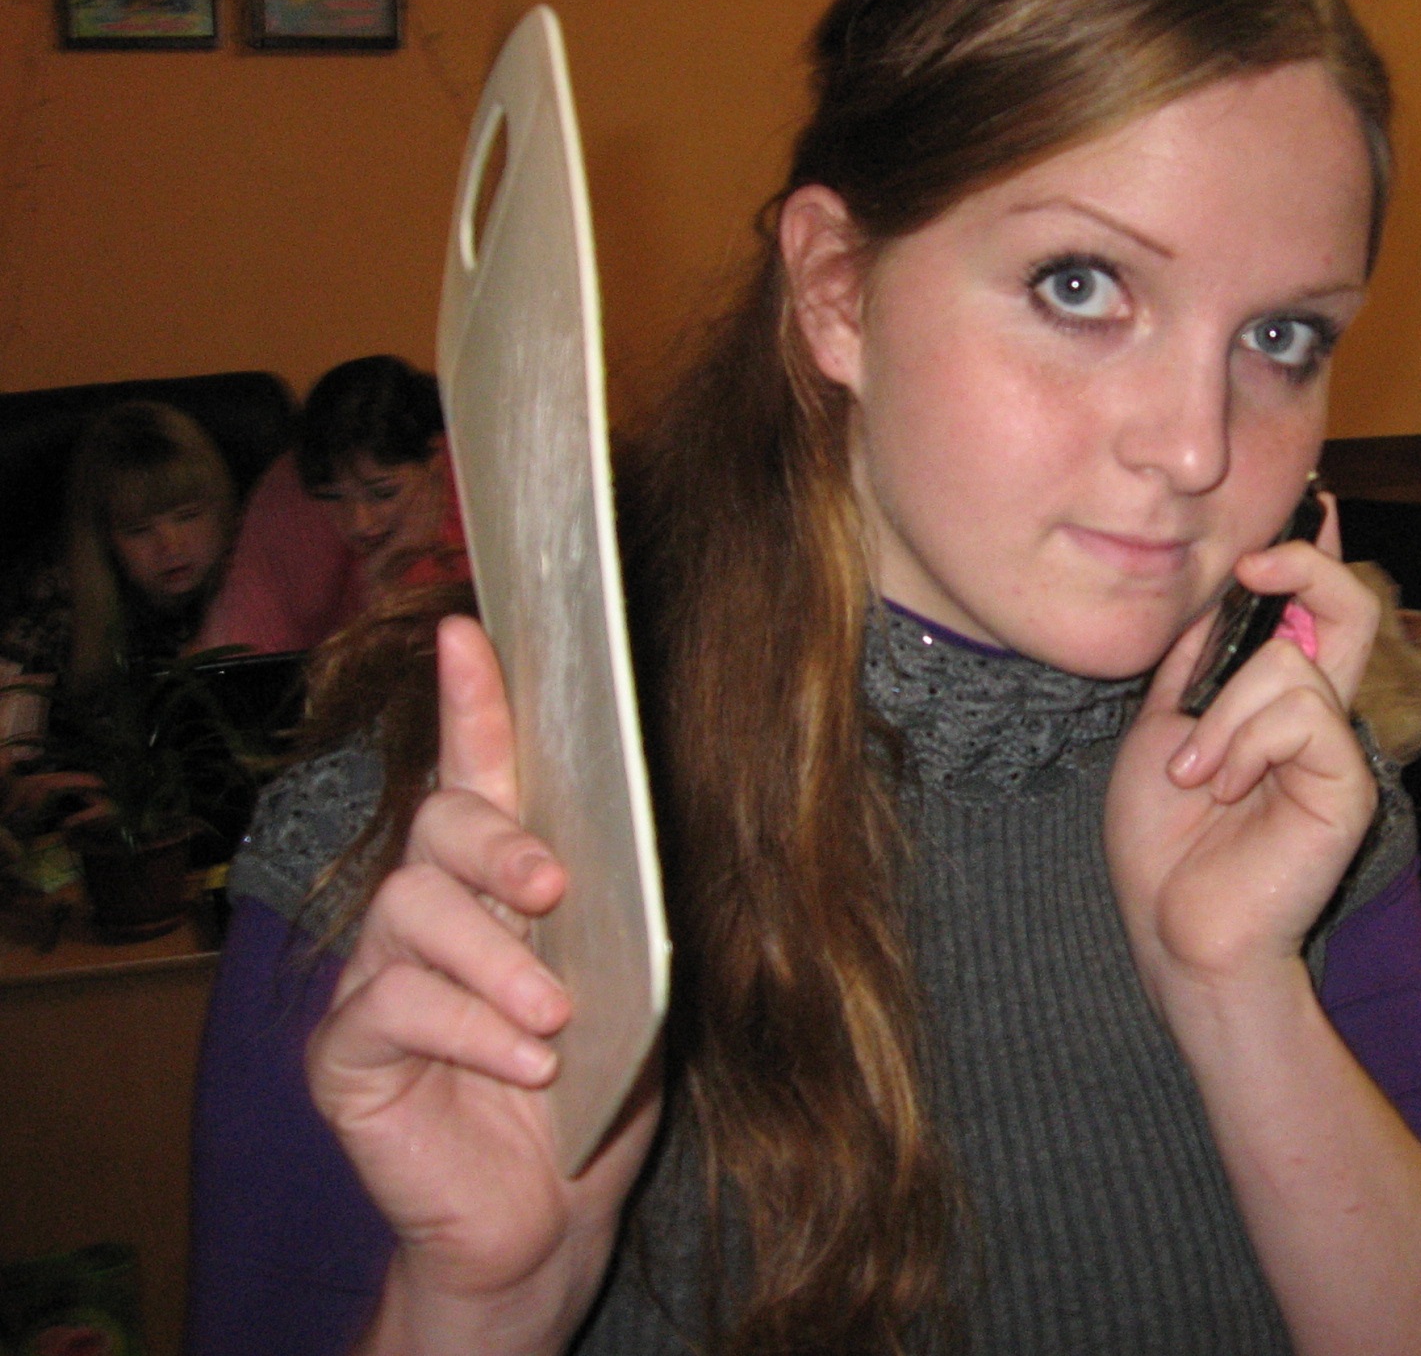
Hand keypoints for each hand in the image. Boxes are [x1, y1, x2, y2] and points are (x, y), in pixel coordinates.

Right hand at [306, 618, 655, 1351]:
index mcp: (499, 885)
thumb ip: (623, 910)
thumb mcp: (632, 988)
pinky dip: (470, 1028)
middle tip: (555, 887)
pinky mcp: (346, 1054)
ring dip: (494, 956)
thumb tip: (643, 837)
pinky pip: (394, 1009)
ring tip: (555, 1013)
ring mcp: (376, 980)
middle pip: (435, 828)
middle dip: (496, 841)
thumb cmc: (593, 1093)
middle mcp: (426, 915)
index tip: (470, 631)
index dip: (472, 701)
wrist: (548, 1221)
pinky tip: (526, 1060)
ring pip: (408, 910)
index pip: (477, 773)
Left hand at [1106, 499, 1380, 1008]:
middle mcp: (1319, 715)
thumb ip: (1196, 666)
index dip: (1314, 552)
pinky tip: (1223, 789)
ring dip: (1222, 715)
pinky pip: (1301, 712)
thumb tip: (1213, 593)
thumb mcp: (1164, 730)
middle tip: (1254, 566)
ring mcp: (1336, 749)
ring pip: (1293, 660)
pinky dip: (1243, 743)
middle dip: (1303, 565)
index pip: (1315, 608)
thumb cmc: (1167, 843)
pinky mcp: (1347, 783)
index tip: (1310, 505)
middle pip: (1347, 604)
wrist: (1176, 932)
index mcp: (1277, 700)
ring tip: (1198, 773)